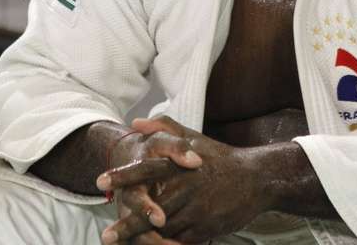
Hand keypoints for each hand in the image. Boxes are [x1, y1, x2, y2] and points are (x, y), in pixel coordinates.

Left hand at [103, 116, 270, 243]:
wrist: (257, 179)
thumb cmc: (220, 158)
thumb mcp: (194, 137)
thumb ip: (164, 127)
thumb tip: (135, 123)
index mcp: (179, 165)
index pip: (145, 169)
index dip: (122, 176)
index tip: (99, 181)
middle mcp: (187, 188)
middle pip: (150, 210)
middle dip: (127, 224)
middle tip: (106, 236)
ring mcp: (197, 211)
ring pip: (164, 230)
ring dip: (143, 239)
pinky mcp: (207, 229)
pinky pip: (181, 241)